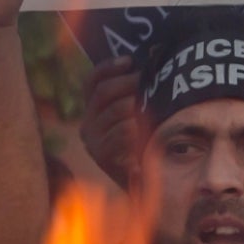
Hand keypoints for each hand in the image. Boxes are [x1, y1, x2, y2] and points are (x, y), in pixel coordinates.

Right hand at [80, 56, 140, 191]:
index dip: (108, 67)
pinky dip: (138, 127)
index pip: (92, 81)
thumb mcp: (136, 116)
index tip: (130, 61)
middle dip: (129, 83)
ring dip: (138, 104)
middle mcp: (86, 123)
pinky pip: (121, 132)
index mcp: (91, 109)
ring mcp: (91, 140)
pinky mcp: (100, 154)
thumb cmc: (143, 144)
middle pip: (103, 93)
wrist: (141, 184)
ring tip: (156, 102)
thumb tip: (151, 58)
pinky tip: (151, 127)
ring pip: (115, 111)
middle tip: (151, 80)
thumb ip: (135, 93)